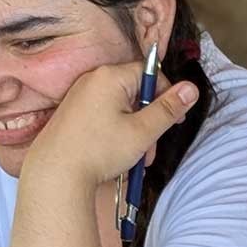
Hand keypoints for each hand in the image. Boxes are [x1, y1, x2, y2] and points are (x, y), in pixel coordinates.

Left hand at [21, 65, 197, 189]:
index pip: (149, 73)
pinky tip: (117, 156)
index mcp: (110, 77)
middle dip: (149, 121)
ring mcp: (79, 96)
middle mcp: (92, 81)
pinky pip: (104, 116)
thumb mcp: (143, 131)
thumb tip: (191, 89)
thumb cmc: (98, 151)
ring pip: (120, 108)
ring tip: (135, 159)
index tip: (175, 118)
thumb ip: (169, 109)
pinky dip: (116, 133)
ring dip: (134, 132)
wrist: (54, 174)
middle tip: (152, 147)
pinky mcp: (72, 113)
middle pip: (135, 92)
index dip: (166, 95)